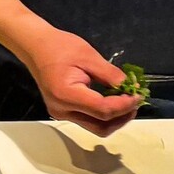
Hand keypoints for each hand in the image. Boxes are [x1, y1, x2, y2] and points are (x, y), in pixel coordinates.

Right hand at [22, 27, 139, 135]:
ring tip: (126, 101)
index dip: (124, 105)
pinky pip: (88, 120)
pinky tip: (112, 101)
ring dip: (114, 118)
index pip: (102, 110)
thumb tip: (131, 88)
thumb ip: (110, 75)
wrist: (35, 46)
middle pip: (100, 126)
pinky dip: (104, 114)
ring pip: (96, 127)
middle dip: (122, 117)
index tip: (137, 95)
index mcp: (66, 94)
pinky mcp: (63, 112)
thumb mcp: (88, 55)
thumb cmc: (59, 46)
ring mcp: (61, 113)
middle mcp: (62, 109)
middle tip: (135, 101)